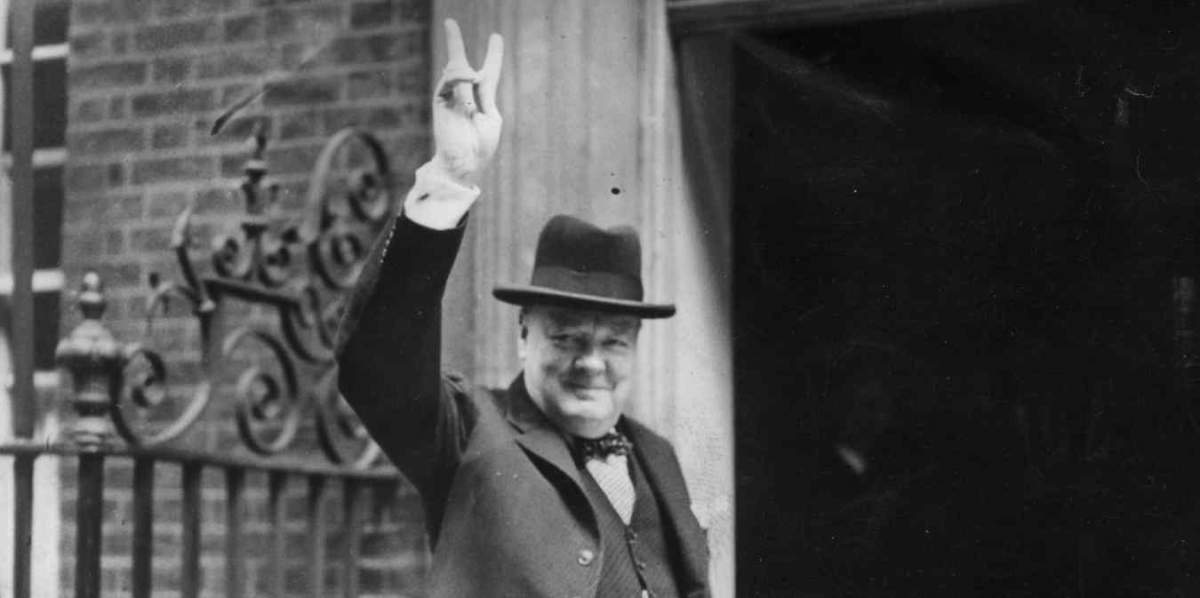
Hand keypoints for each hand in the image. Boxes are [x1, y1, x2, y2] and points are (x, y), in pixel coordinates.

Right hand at [433, 19, 502, 184]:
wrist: (465, 167)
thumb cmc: (480, 149)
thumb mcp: (491, 119)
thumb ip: (485, 95)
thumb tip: (474, 75)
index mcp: (483, 101)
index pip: (489, 73)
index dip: (493, 56)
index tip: (496, 37)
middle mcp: (465, 97)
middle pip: (460, 65)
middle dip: (455, 44)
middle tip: (449, 22)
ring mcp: (451, 100)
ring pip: (450, 71)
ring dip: (458, 63)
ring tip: (473, 73)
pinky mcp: (440, 105)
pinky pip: (445, 84)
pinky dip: (456, 77)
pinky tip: (469, 76)